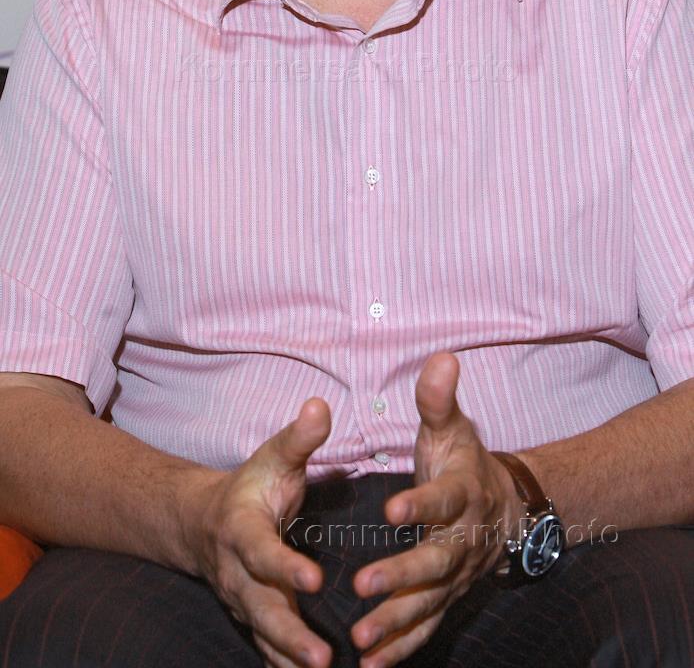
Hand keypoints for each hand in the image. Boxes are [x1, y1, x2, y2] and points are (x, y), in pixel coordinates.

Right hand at [180, 397, 332, 667]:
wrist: (203, 521)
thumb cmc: (250, 485)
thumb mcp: (273, 457)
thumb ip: (299, 438)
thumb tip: (321, 406)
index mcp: (242, 531)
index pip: (263, 553)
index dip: (286, 567)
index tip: (315, 580)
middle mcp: (239, 573)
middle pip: (262, 609)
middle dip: (290, 635)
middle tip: (322, 657)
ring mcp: (244, 601)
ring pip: (265, 636)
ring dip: (291, 658)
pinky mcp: (254, 619)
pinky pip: (268, 648)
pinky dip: (286, 665)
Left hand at [350, 352, 524, 667]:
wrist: (506, 508)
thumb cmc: (466, 461)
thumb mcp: (452, 427)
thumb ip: (439, 399)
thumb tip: (440, 357)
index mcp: (462, 494)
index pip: (442, 500)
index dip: (420, 505)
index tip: (391, 510)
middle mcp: (463, 539)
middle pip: (436, 563)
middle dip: (401, 577)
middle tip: (362, 586)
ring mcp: (457, 575)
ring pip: (430, 603)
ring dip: (396, 622)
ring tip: (360, 638)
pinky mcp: (447, 598)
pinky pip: (426, 627)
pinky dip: (402, 648)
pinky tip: (371, 664)